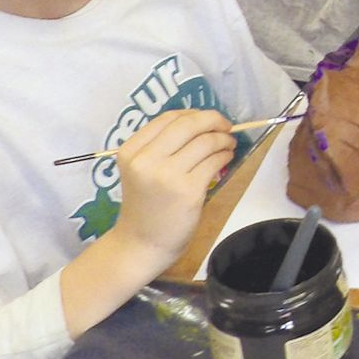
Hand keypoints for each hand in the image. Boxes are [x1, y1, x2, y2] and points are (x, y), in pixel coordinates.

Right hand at [105, 110, 235, 273]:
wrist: (141, 244)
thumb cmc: (145, 206)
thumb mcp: (140, 170)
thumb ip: (160, 146)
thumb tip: (201, 123)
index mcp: (130, 151)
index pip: (168, 118)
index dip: (194, 113)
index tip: (208, 119)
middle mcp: (146, 159)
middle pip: (188, 124)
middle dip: (213, 120)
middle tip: (226, 126)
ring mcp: (167, 175)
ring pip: (205, 141)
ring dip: (223, 139)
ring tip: (228, 144)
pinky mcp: (188, 190)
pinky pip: (214, 161)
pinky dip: (225, 155)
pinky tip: (226, 159)